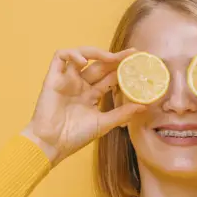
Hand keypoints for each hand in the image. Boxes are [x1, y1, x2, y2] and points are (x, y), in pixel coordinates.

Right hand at [22, 47, 145, 164]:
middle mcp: (80, 85)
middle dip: (115, 58)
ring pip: (82, 56)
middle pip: (99, 65)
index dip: (122, 69)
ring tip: (111, 57)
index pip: (109, 77)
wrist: (52, 144)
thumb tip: (144, 106)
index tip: (137, 64)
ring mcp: (67, 80)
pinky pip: (60, 57)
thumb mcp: (104, 124)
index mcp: (91, 95)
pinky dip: (72, 54)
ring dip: (96, 53)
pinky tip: (83, 62)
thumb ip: (122, 114)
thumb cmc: (75, 137)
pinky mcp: (53, 78)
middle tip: (131, 54)